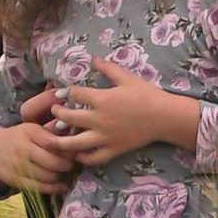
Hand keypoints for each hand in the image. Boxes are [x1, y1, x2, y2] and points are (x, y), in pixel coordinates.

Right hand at [0, 88, 77, 193]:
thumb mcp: (32, 129)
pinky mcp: (16, 180)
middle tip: (72, 165)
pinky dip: (54, 188)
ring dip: (61, 177)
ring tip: (65, 173)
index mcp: (29, 132)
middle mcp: (23, 148)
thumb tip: (78, 137)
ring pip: (48, 176)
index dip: (69, 150)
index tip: (75, 152)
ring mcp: (19, 166)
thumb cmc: (19, 138)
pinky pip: (40, 187)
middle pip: (53, 162)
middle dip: (68, 165)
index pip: (54, 143)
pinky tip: (61, 186)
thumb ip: (51, 133)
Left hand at [60, 58, 199, 166]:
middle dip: (58, 113)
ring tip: (53, 137)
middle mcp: (99, 119)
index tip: (63, 92)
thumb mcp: (127, 78)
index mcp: (102, 99)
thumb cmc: (146, 94)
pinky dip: (83, 158)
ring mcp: (105, 137)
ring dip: (60, 140)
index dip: (67, 91)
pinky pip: (93, 158)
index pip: (75, 94)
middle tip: (54, 111)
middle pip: (69, 117)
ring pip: (75, 142)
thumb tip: (93, 59)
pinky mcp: (113, 150)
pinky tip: (77, 153)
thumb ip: (108, 68)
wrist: (164, 116)